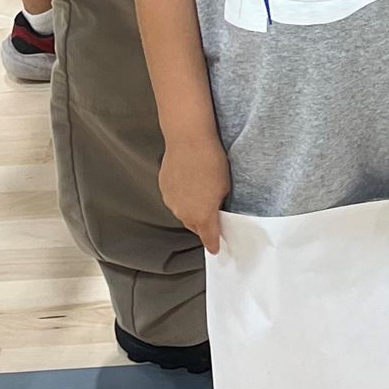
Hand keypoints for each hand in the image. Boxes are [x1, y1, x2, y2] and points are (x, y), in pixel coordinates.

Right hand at [159, 134, 230, 253]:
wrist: (188, 140)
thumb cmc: (211, 161)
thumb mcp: (225, 186)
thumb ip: (219, 204)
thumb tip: (215, 208)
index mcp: (202, 216)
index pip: (208, 238)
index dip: (213, 244)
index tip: (215, 249)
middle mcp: (184, 213)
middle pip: (194, 226)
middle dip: (202, 224)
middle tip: (211, 215)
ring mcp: (171, 201)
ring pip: (183, 212)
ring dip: (191, 209)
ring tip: (200, 193)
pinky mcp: (164, 188)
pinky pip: (174, 199)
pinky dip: (182, 196)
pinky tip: (189, 183)